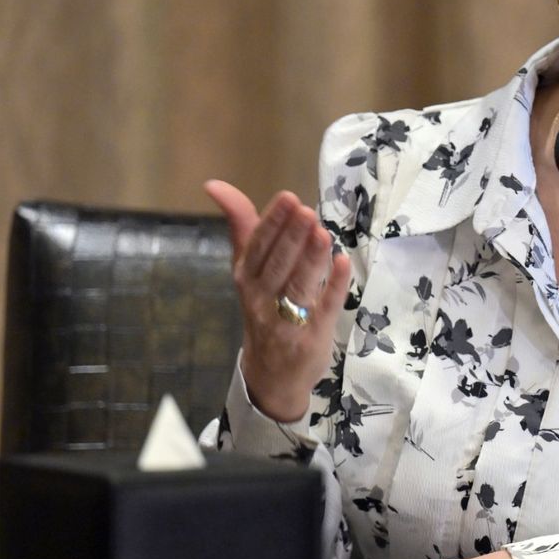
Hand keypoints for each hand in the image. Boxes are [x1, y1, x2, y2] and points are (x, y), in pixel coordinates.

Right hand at [205, 180, 351, 422]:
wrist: (271, 373)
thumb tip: (215, 185)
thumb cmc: (263, 307)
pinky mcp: (312, 336)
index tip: (288, 198)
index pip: (258, 247)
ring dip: (310, 260)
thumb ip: (242, 227)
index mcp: (246, 278)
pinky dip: (333, 287)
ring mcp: (287, 320)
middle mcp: (261, 298)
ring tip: (322, 233)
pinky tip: (343, 264)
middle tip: (306, 211)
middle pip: (277, 265)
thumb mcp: (248, 269)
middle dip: (291, 238)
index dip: (272, 223)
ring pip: (298, 287)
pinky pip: (324, 309)